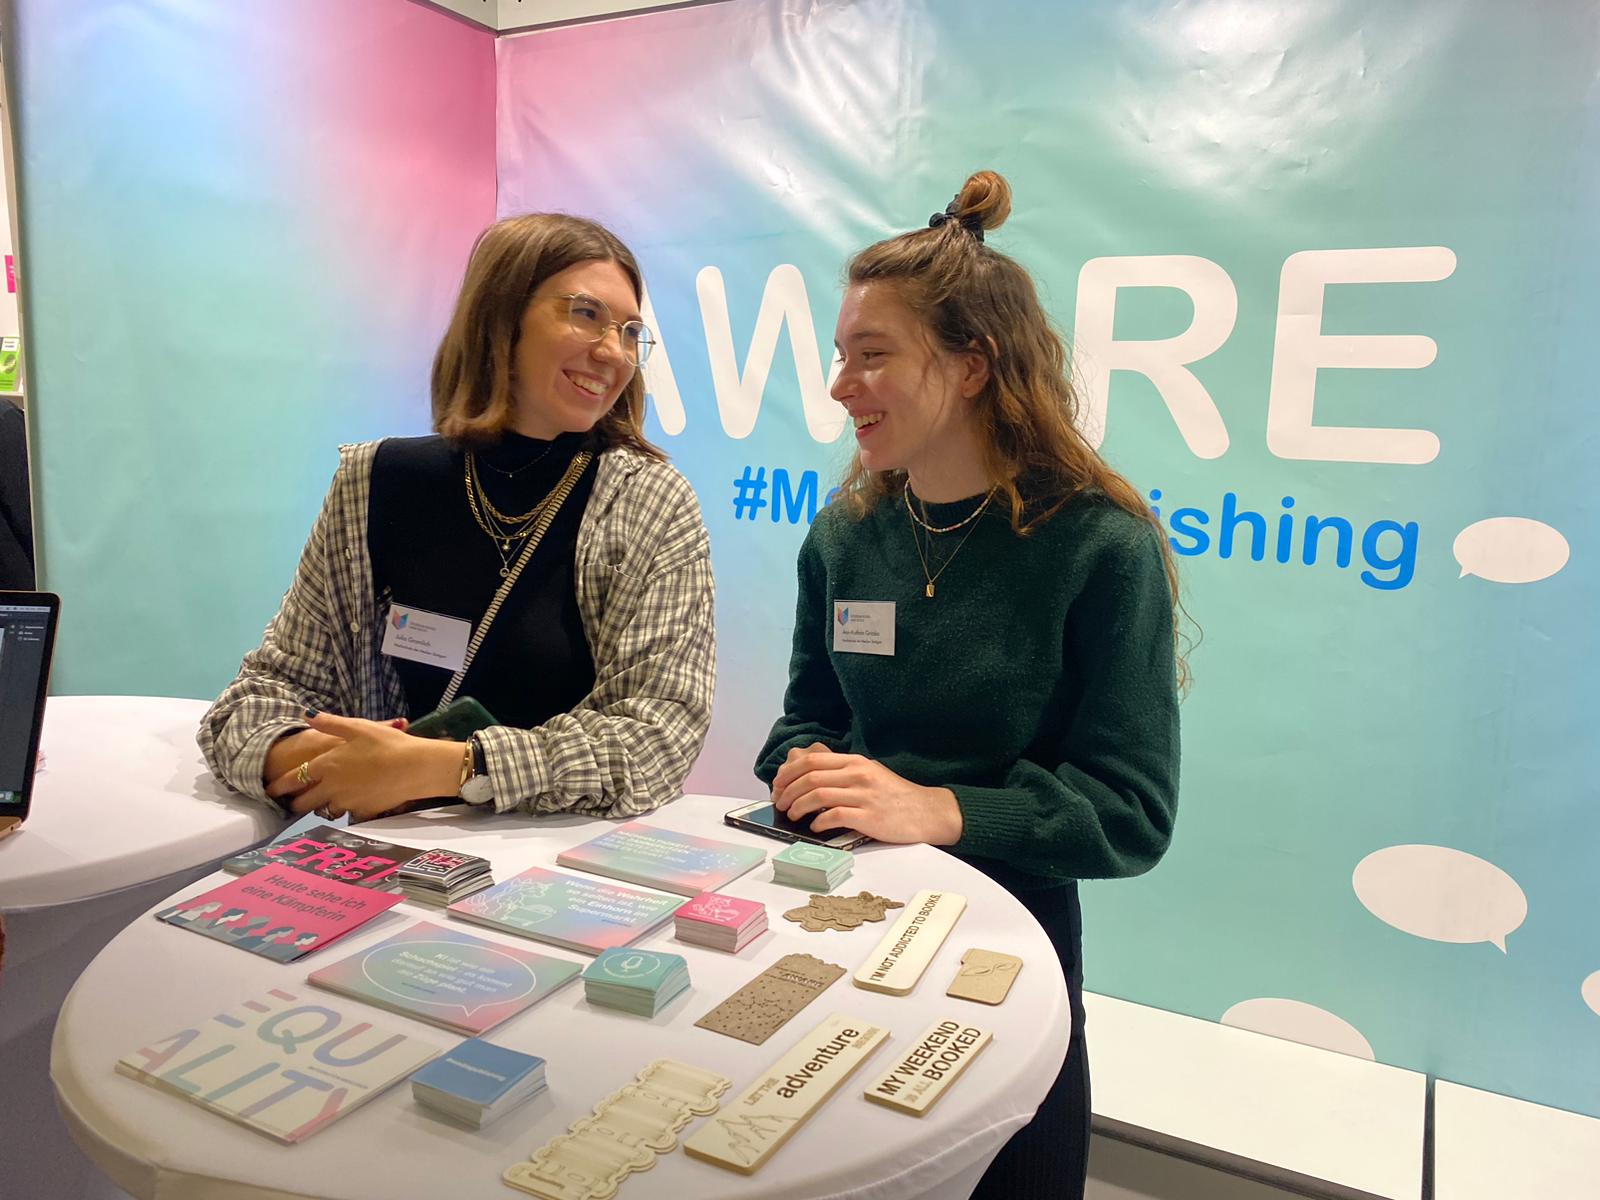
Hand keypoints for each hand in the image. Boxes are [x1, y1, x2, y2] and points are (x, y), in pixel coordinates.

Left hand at [278, 713, 458, 822]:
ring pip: (326, 811)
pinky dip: (350, 810)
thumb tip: (307, 715)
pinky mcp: (365, 813)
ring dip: (323, 806)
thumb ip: (330, 724)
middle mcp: (332, 788)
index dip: (278, 786)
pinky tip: (357, 803)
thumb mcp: (358, 727)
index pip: (293, 780)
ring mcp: (348, 803)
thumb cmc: (387, 743)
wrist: (416, 768)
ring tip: (328, 801)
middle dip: (296, 803)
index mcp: (326, 766)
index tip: (269, 791)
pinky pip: (351, 815)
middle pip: (304, 803)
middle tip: (295, 802)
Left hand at [771, 745, 962, 845]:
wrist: (927, 812)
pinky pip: (834, 816)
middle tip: (780, 802)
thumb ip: (844, 772)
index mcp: (856, 762)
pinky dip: (818, 822)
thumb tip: (810, 775)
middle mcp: (858, 775)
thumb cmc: (895, 795)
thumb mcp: (870, 773)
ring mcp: (864, 796)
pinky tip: (815, 827)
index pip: (812, 760)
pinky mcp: (869, 818)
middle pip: (810, 776)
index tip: (779, 785)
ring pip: (817, 795)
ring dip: (798, 806)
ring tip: (792, 815)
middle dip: (788, 790)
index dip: (789, 772)